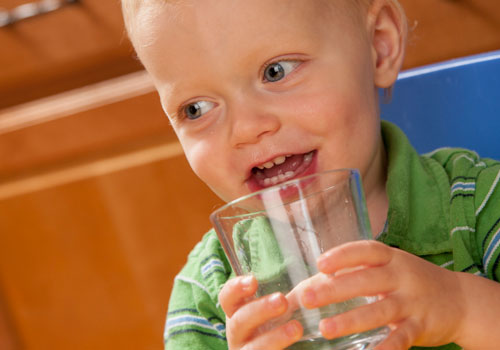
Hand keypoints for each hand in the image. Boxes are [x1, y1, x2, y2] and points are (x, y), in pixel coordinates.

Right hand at [219, 275, 303, 349]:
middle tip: (282, 300)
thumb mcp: (281, 311)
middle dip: (260, 310)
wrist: (287, 349)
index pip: (227, 298)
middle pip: (239, 321)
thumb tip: (322, 269)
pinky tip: (297, 349)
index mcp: (239, 314)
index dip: (236, 289)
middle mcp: (238, 335)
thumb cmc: (282, 328)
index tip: (253, 281)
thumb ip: (289, 296)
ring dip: (274, 337)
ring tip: (296, 328)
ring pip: (254, 348)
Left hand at [296, 240, 464, 349]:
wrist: (461, 300)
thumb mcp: (394, 266)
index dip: (342, 255)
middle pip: (366, 281)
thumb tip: (321, 277)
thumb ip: (364, 270)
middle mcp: (402, 277)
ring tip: (325, 328)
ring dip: (350, 320)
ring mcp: (412, 302)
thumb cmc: (415, 280)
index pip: (366, 251)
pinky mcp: (421, 326)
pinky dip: (385, 347)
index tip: (320, 264)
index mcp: (392, 259)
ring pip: (379, 311)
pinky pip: (401, 338)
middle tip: (307, 298)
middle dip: (334, 289)